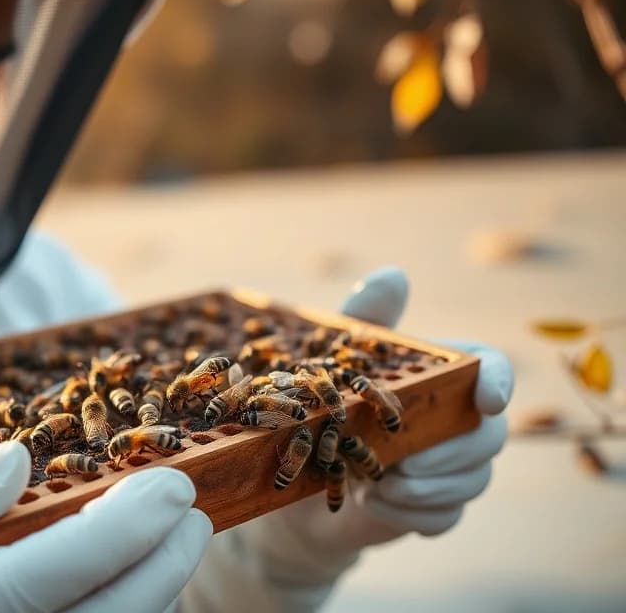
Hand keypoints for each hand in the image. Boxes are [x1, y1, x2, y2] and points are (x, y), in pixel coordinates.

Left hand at [233, 267, 513, 598]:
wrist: (294, 479)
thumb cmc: (319, 405)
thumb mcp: (332, 360)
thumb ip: (365, 321)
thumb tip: (393, 275)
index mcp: (441, 376)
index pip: (492, 369)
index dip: (499, 382)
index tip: (486, 400)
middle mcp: (457, 420)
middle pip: (490, 436)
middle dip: (448, 453)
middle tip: (400, 462)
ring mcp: (451, 468)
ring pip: (473, 481)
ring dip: (424, 487)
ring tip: (372, 482)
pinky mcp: (435, 509)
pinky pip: (446, 518)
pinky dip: (412, 515)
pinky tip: (375, 504)